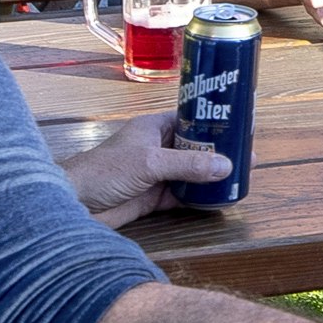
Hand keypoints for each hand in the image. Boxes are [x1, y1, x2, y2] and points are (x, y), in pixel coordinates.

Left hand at [60, 112, 230, 228]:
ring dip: (212, 175)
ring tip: (241, 176)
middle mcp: (156, 148)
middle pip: (195, 147)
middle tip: (248, 153)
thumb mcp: (150, 162)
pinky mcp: (153, 197)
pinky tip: (219, 199)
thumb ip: (188, 165)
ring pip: (191, 172)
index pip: (190, 118)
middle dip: (220, 151)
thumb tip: (226, 166)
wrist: (74, 204)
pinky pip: (183, 194)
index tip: (238, 123)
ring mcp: (155, 174)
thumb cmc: (105, 171)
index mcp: (153, 128)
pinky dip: (200, 197)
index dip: (213, 120)